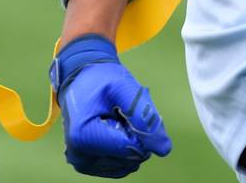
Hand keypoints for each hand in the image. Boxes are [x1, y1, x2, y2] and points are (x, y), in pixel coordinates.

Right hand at [51, 34, 171, 177]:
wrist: (83, 80)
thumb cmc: (100, 79)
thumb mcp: (123, 87)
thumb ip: (144, 115)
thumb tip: (164, 149)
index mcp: (84, 137)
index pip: (130, 147)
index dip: (142, 128)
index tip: (131, 108)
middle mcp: (81, 157)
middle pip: (131, 157)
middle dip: (136, 133)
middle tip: (123, 111)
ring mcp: (85, 164)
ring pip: (129, 162)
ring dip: (131, 139)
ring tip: (117, 118)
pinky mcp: (92, 166)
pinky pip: (123, 164)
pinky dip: (126, 147)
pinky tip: (116, 129)